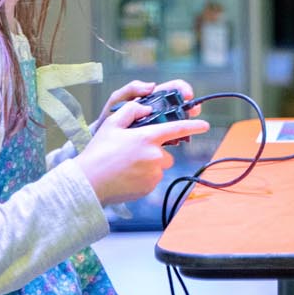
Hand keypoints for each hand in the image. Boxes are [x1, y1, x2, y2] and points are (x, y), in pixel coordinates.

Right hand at [73, 99, 209, 206]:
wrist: (88, 183)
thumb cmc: (98, 152)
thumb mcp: (111, 124)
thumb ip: (132, 110)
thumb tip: (147, 107)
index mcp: (147, 137)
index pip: (177, 129)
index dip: (194, 126)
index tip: (205, 125)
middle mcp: (155, 155)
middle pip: (166, 151)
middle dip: (155, 151)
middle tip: (134, 153)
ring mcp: (154, 173)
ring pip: (159, 166)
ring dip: (149, 164)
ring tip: (127, 166)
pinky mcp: (150, 187)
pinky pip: (153, 179)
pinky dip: (144, 177)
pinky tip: (127, 176)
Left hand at [92, 78, 201, 132]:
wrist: (99, 143)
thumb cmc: (107, 119)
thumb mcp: (117, 100)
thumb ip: (131, 89)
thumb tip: (152, 86)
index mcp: (150, 99)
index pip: (172, 89)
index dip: (182, 89)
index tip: (188, 95)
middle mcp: (158, 112)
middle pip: (180, 106)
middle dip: (190, 106)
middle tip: (193, 111)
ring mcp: (158, 128)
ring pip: (178, 124)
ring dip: (186, 124)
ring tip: (187, 127)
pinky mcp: (157, 142)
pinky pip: (170, 139)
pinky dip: (176, 139)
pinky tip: (176, 141)